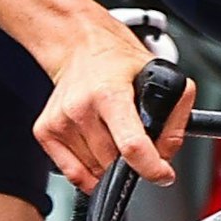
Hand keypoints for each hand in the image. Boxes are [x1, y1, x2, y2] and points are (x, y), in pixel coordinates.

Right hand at [35, 14, 194, 190]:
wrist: (78, 46)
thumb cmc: (117, 60)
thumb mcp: (159, 75)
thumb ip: (175, 114)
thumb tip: (165, 154)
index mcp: (110, 93)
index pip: (132, 145)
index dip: (152, 167)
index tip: (162, 173)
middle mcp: (80, 107)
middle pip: (114, 162)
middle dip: (132, 161)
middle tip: (136, 138)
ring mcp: (60, 121)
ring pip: (94, 171)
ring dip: (110, 164)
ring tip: (113, 134)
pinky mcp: (45, 130)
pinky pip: (72, 172)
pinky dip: (89, 171)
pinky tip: (97, 149)